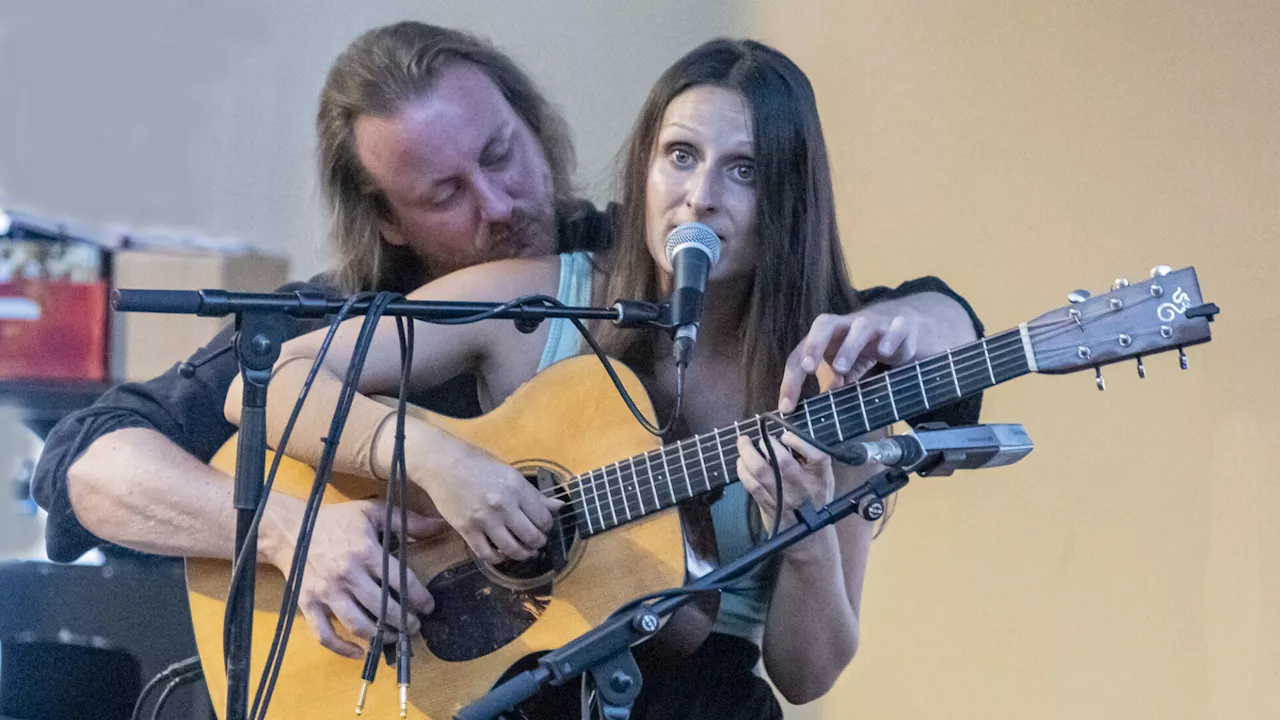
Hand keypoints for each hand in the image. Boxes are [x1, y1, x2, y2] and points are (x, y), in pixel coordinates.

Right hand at [264, 499, 443, 658]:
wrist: (290, 530)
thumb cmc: (336, 520)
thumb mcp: (371, 513)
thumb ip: (407, 521)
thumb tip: (441, 524)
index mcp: (365, 552)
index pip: (400, 581)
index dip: (419, 598)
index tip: (429, 607)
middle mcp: (347, 575)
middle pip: (382, 608)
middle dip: (404, 622)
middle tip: (415, 626)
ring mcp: (326, 592)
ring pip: (358, 625)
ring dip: (381, 637)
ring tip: (395, 637)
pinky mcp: (308, 605)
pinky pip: (325, 635)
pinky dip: (342, 649)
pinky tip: (360, 653)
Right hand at [414, 444, 563, 564]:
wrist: (442, 463)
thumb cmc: (478, 463)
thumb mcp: (510, 473)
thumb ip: (534, 494)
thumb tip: (559, 506)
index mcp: (517, 488)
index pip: (543, 518)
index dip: (547, 525)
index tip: (543, 525)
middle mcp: (503, 506)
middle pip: (532, 537)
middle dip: (538, 542)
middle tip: (536, 541)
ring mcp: (484, 520)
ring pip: (512, 549)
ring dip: (522, 554)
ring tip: (524, 551)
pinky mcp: (467, 530)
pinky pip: (487, 554)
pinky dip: (498, 558)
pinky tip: (502, 553)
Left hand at [736, 432, 833, 530]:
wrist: (810, 536)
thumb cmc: (815, 498)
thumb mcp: (823, 477)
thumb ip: (811, 458)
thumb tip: (785, 433)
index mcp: (820, 476)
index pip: (816, 455)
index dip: (799, 442)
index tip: (785, 435)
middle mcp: (803, 485)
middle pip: (782, 461)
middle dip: (766, 443)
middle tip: (758, 436)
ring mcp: (784, 497)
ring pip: (761, 471)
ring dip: (747, 453)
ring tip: (743, 442)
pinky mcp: (769, 506)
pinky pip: (752, 485)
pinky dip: (743, 471)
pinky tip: (741, 462)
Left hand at [778, 308, 922, 412]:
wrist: (899, 329)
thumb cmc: (861, 349)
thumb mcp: (843, 368)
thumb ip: (830, 383)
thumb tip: (816, 411)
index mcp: (826, 337)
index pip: (801, 354)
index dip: (792, 380)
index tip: (786, 407)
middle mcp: (847, 326)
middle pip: (824, 324)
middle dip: (814, 345)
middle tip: (807, 368)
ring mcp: (874, 324)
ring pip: (860, 326)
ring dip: (849, 346)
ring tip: (841, 369)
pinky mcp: (900, 327)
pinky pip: (897, 328)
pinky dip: (891, 338)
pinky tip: (886, 352)